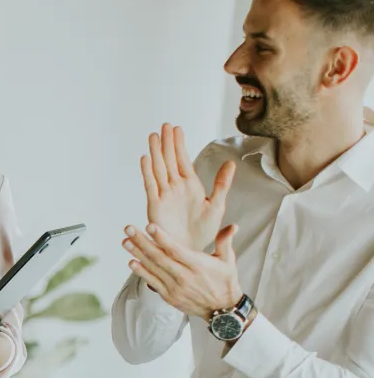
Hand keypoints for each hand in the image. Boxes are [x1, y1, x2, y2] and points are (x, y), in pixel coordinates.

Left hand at [123, 222, 242, 319]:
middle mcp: (185, 277)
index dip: (162, 238)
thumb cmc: (225, 281)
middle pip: (159, 257)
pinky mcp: (169, 296)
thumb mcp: (228, 261)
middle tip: (129, 229)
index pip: (176, 250)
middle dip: (142, 242)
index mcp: (199, 266)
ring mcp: (175, 288)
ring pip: (153, 268)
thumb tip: (232, 226)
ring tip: (125, 241)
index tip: (149, 226)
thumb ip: (225, 242)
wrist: (222, 311)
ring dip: (137, 254)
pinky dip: (141, 272)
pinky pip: (153, 282)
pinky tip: (131, 262)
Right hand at [142, 124, 235, 250]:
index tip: (176, 129)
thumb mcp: (217, 206)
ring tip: (153, 137)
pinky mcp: (155, 205)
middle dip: (167, 143)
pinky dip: (147, 172)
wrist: (189, 251)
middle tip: (164, 126)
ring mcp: (164, 195)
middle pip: (169, 160)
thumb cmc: (202, 232)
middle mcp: (175, 187)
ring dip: (156, 153)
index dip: (179, 144)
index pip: (183, 160)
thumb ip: (222, 184)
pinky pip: (151, 185)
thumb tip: (231, 163)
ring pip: (159, 169)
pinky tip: (146, 158)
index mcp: (191, 186)